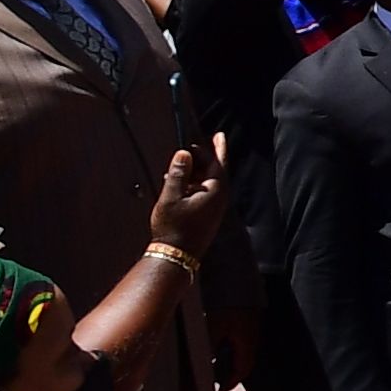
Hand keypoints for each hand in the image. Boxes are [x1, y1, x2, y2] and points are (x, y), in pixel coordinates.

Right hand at [141, 142, 226, 262]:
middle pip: (215, 171)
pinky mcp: (209, 215)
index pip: (219, 163)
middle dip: (204, 158)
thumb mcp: (171, 196)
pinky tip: (178, 183)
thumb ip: (178, 173)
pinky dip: (193, 184)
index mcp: (215, 191)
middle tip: (192, 148)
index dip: (217, 147)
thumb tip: (184, 154)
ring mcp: (215, 208)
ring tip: (181, 165)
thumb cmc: (173, 227)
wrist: (176, 254)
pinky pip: (204, 192)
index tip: (218, 135)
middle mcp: (220, 199)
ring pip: (208, 182)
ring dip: (196, 171)